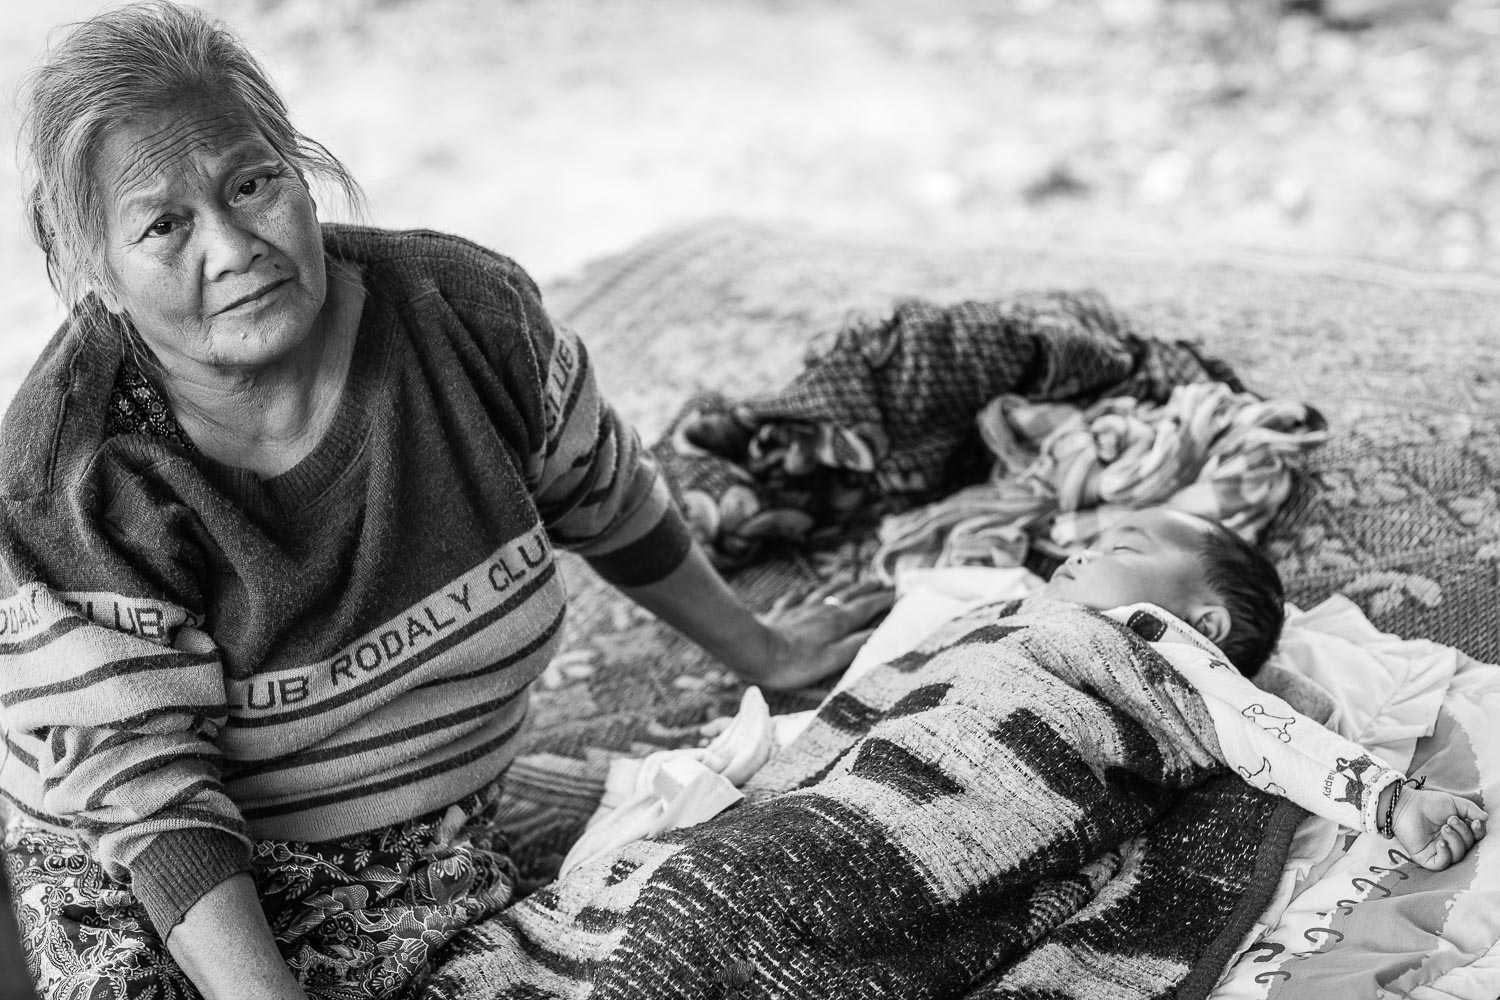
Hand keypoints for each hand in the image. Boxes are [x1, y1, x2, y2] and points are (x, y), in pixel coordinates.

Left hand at [752, 578, 893, 690]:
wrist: (752, 650)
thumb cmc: (794, 663)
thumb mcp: (832, 659)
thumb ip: (857, 644)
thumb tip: (881, 631)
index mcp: (837, 622)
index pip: (866, 607)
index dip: (883, 600)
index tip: (898, 593)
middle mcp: (821, 610)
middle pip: (847, 595)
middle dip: (865, 588)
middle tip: (880, 581)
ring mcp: (800, 609)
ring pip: (824, 592)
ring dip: (839, 585)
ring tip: (849, 578)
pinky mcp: (780, 613)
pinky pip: (795, 597)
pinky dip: (804, 592)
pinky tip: (805, 589)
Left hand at [1392, 784, 1486, 870]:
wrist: (1405, 805)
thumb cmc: (1428, 803)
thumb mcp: (1453, 803)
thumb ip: (1471, 810)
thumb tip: (1485, 819)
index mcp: (1459, 831)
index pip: (1476, 837)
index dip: (1479, 832)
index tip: (1475, 822)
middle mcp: (1451, 843)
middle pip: (1468, 846)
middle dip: (1463, 832)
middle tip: (1450, 820)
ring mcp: (1439, 851)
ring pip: (1458, 856)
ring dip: (1454, 841)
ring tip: (1444, 827)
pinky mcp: (1426, 858)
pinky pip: (1442, 864)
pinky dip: (1445, 854)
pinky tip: (1440, 842)